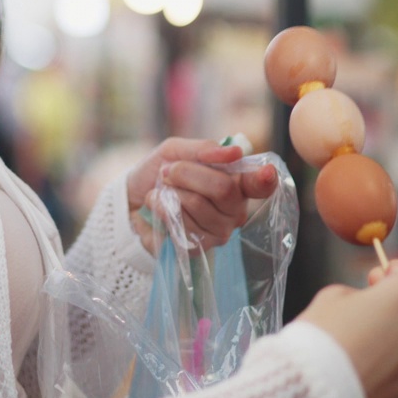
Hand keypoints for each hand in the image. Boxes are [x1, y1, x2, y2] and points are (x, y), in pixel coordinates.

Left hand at [126, 138, 277, 252]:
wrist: (131, 199)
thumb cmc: (160, 172)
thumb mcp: (176, 150)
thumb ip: (204, 149)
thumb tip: (234, 152)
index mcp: (236, 183)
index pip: (261, 184)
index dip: (265, 179)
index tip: (266, 172)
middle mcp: (234, 210)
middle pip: (223, 188)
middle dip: (187, 173)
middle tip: (168, 171)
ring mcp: (218, 232)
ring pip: (198, 205)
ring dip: (170, 191)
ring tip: (161, 191)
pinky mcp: (197, 248)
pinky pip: (181, 224)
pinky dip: (162, 209)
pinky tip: (158, 208)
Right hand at [297, 263, 397, 397]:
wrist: (311, 391)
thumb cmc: (319, 339)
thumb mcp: (336, 295)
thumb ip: (367, 293)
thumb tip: (378, 301)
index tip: (388, 283)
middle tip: (365, 322)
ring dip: (396, 348)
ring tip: (360, 357)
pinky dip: (393, 376)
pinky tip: (366, 377)